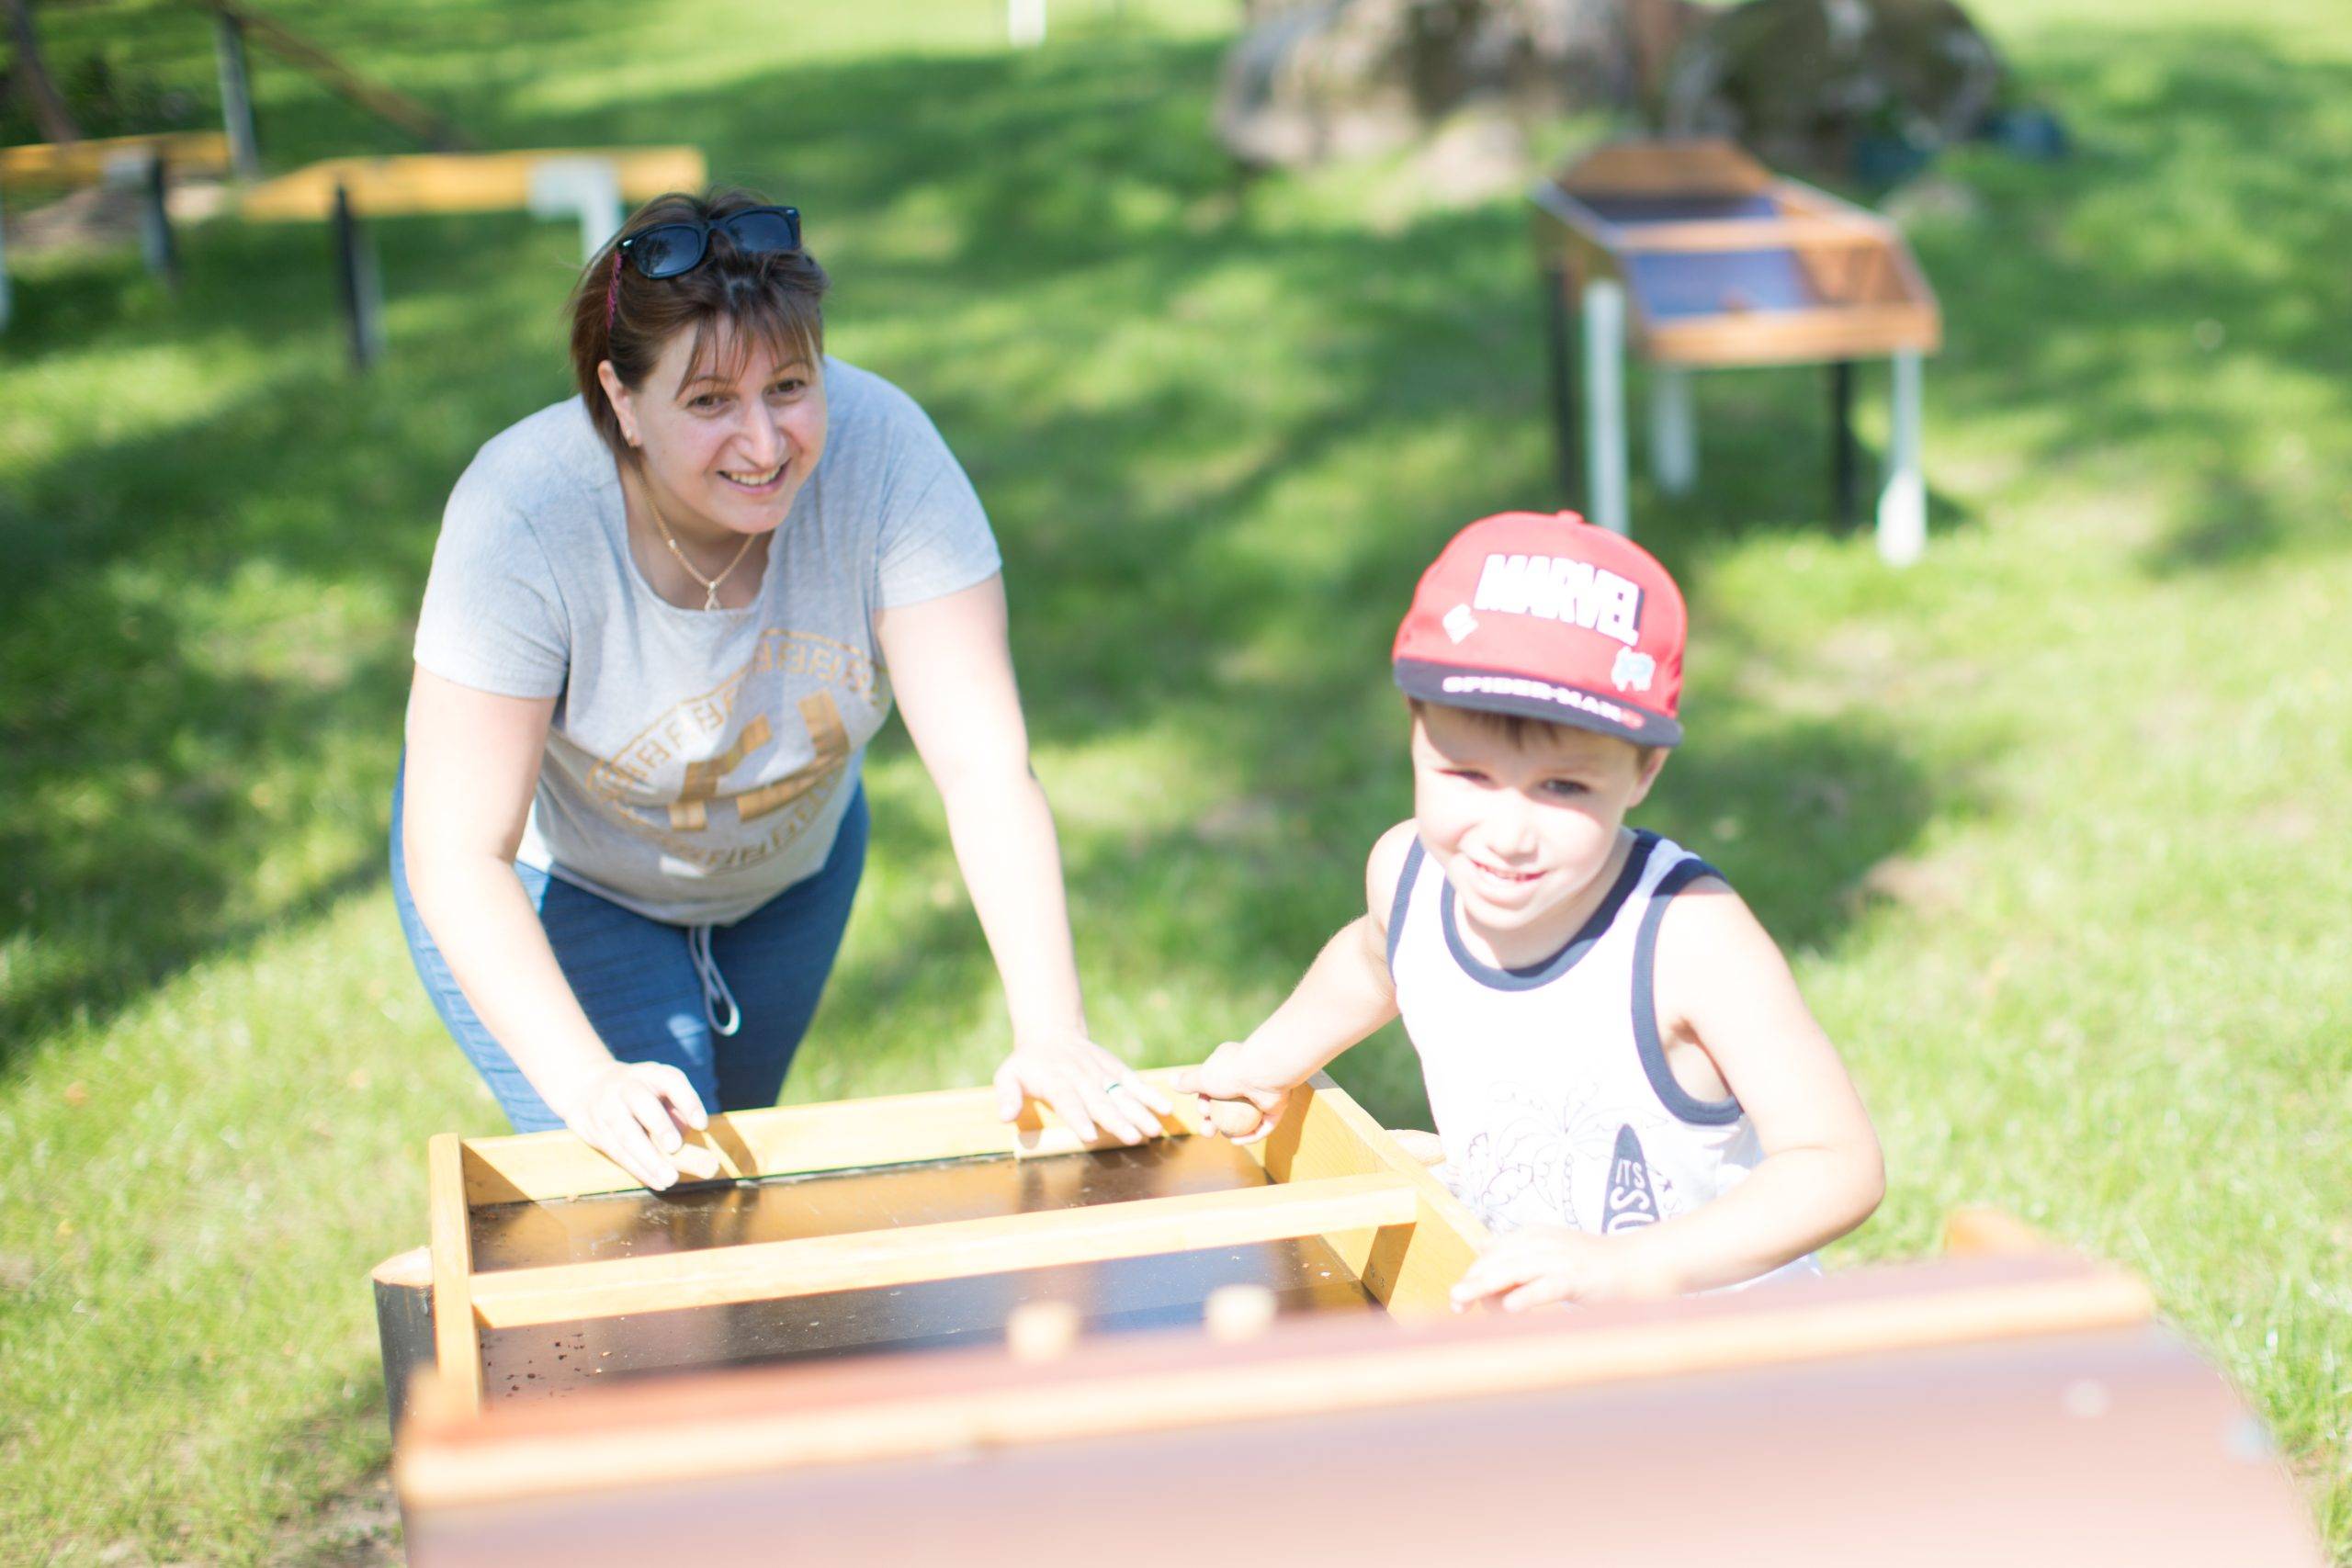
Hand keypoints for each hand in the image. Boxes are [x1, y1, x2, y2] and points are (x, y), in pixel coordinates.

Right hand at [554, 1061, 711, 1190]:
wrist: (588, 1086)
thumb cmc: (642, 1094)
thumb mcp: (662, 1091)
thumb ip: (680, 1114)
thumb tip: (696, 1144)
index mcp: (650, 1073)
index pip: (671, 1080)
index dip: (688, 1102)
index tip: (703, 1126)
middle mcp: (627, 1086)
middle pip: (641, 1102)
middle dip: (659, 1125)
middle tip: (675, 1148)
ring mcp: (607, 1107)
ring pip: (627, 1134)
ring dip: (649, 1159)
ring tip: (670, 1179)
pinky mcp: (595, 1130)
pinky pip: (618, 1152)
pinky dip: (639, 1169)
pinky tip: (657, 1181)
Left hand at [992, 1032, 1174, 1144]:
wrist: (1051, 1033)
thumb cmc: (1027, 1064)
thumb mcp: (1008, 1075)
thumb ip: (1007, 1096)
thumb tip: (1005, 1117)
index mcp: (1055, 1081)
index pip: (1068, 1101)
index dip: (1078, 1118)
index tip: (1090, 1135)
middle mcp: (1081, 1077)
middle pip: (1100, 1101)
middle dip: (1117, 1120)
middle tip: (1133, 1137)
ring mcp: (1101, 1072)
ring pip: (1121, 1094)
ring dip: (1139, 1112)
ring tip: (1154, 1129)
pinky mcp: (1115, 1069)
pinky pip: (1134, 1082)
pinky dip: (1150, 1094)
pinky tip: (1165, 1109)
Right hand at [1169, 1042, 1292, 1145]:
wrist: (1264, 1072)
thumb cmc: (1231, 1072)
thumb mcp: (1203, 1077)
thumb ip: (1188, 1082)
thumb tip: (1172, 1082)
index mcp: (1229, 1068)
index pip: (1213, 1089)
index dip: (1205, 1103)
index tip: (1202, 1111)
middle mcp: (1246, 1079)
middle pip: (1228, 1106)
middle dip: (1215, 1121)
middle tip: (1208, 1132)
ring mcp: (1261, 1093)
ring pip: (1244, 1117)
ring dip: (1232, 1130)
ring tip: (1225, 1137)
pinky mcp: (1274, 1106)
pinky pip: (1261, 1124)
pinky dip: (1250, 1134)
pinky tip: (1238, 1141)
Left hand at [1450, 1225, 1671, 1311]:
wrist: (1645, 1262)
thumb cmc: (1596, 1264)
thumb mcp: (1552, 1253)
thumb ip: (1520, 1254)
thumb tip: (1482, 1247)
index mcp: (1535, 1235)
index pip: (1494, 1253)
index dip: (1474, 1273)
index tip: (1457, 1298)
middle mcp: (1545, 1242)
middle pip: (1499, 1259)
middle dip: (1473, 1280)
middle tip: (1452, 1301)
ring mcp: (1564, 1259)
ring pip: (1517, 1270)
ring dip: (1487, 1285)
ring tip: (1462, 1299)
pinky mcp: (1582, 1278)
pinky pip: (1551, 1286)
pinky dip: (1530, 1295)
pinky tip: (1512, 1307)